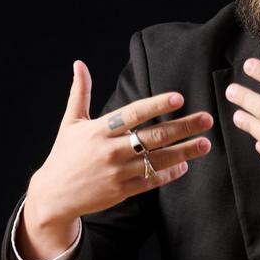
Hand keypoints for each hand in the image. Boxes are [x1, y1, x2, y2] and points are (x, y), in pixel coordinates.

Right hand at [18, 60, 212, 259]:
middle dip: (183, 127)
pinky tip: (185, 165)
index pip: (133, 113)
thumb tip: (79, 63)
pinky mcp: (122, 190)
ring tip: (205, 143)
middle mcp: (111, 150)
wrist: (53, 196)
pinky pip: (151, 180)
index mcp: (100, 130)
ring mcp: (118, 172)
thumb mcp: (71, 122)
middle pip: (154, 136)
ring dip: (185, 151)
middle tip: (207, 119)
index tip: (178, 98)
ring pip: (158, 159)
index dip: (157, 105)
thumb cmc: (64, 155)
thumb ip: (80, 92)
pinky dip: (169, 173)